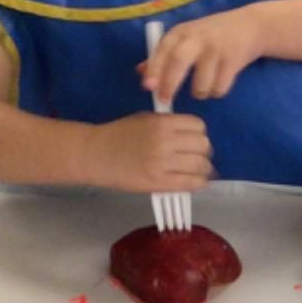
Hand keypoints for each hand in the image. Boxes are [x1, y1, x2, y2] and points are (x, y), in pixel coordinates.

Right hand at [85, 112, 211, 191]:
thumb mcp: (146, 119)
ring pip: (200, 165)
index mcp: (162, 123)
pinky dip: (198, 183)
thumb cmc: (120, 134)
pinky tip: (195, 181)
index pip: (198, 125)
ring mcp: (162, 163)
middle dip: (204, 151)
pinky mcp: (158, 183)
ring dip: (204, 169)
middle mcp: (165, 141)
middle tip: (198, 156)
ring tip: (198, 171)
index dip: (199, 133)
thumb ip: (170, 124)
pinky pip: (190, 183)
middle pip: (203, 145)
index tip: (194, 139)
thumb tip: (195, 135)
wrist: (97, 154)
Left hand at [139, 8, 266, 104]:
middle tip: (164, 101)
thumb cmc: (212, 34)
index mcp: (183, 32)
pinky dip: (217, 91)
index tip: (147, 87)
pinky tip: (219, 82)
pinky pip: (219, 88)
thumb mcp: (187, 37)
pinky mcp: (233, 61)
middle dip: (169, 85)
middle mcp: (198, 38)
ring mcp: (216, 49)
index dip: (154, 69)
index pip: (163, 49)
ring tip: (203, 87)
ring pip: (201, 84)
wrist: (251, 25)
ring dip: (200, 92)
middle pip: (178, 62)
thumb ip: (164, 54)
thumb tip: (141, 72)